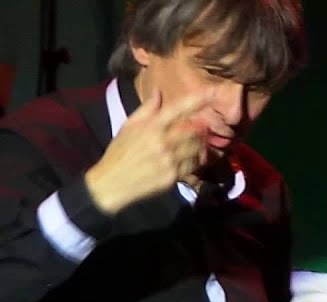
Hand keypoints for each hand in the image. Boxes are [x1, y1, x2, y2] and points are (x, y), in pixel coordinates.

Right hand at [84, 89, 212, 214]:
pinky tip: (192, 158)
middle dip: (202, 127)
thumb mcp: (128, 126)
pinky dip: (196, 160)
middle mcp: (162, 141)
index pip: (178, 109)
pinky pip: (193, 165)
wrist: (112, 181)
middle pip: (194, 129)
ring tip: (199, 142)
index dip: (197, 100)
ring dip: (201, 144)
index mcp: (151, 126)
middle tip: (205, 127)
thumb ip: (146, 109)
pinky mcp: (173, 176)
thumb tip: (159, 91)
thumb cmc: (120, 151)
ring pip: (197, 148)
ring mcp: (169, 160)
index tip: (211, 93)